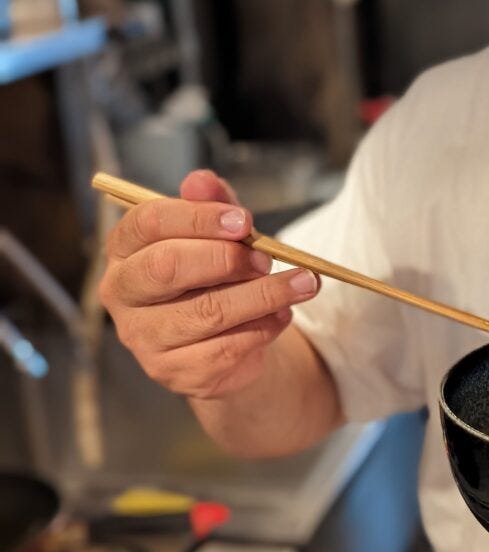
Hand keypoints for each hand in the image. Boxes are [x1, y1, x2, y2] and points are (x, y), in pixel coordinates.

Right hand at [98, 170, 319, 398]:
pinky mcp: (173, 372)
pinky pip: (225, 348)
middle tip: (267, 259)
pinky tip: (282, 315)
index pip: (148, 222)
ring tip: (302, 284)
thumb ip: (214, 206)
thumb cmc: (218, 277)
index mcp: (125, 248)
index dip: (198, 218)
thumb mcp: (220, 235)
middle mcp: (122, 293)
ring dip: (263, 295)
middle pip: (166, 266)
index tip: (245, 222)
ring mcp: (144, 337)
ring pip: (206, 312)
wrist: (230, 341)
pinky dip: (263, 328)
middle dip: (226, 258)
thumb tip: (202, 180)